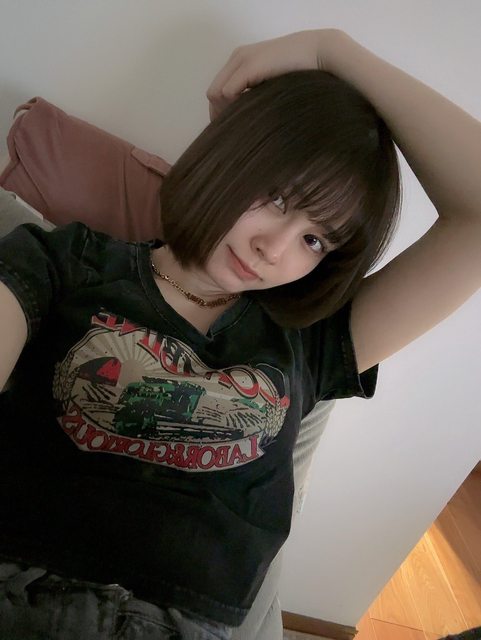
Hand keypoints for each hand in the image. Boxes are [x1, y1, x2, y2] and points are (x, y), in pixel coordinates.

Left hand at [206, 29, 341, 119]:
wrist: (320, 53)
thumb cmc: (302, 74)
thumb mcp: (272, 85)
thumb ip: (256, 96)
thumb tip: (245, 123)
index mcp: (242, 61)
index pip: (218, 91)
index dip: (222, 112)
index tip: (233, 129)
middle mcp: (237, 58)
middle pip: (213, 94)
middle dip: (220, 115)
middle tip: (235, 132)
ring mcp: (241, 60)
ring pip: (216, 95)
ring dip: (227, 113)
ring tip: (244, 124)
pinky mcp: (248, 66)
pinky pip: (226, 92)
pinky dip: (234, 107)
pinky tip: (250, 114)